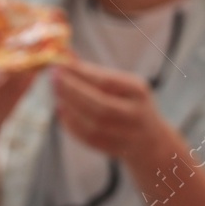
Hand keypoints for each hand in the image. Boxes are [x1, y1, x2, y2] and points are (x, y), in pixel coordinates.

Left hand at [52, 59, 169, 165]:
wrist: (150, 140)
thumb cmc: (131, 104)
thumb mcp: (123, 84)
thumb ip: (95, 72)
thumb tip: (66, 56)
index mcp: (138, 92)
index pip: (107, 82)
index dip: (81, 74)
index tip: (61, 64)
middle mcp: (135, 114)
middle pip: (100, 104)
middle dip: (72, 91)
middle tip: (54, 78)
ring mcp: (126, 135)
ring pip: (93, 124)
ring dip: (70, 108)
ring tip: (56, 94)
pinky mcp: (114, 149)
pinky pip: (88, 139)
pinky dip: (71, 125)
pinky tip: (62, 112)